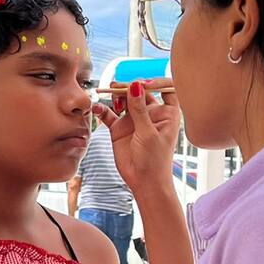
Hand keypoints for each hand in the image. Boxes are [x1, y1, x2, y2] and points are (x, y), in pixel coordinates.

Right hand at [93, 79, 180, 198]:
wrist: (144, 182)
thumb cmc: (155, 161)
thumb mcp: (148, 133)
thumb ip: (140, 109)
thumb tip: (135, 85)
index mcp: (166, 113)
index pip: (165, 88)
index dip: (156, 81)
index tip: (144, 84)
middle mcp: (150, 113)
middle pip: (140, 91)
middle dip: (130, 87)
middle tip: (119, 88)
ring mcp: (134, 120)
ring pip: (124, 100)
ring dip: (116, 95)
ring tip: (111, 97)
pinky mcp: (120, 128)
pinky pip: (109, 114)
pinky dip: (102, 109)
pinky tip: (97, 107)